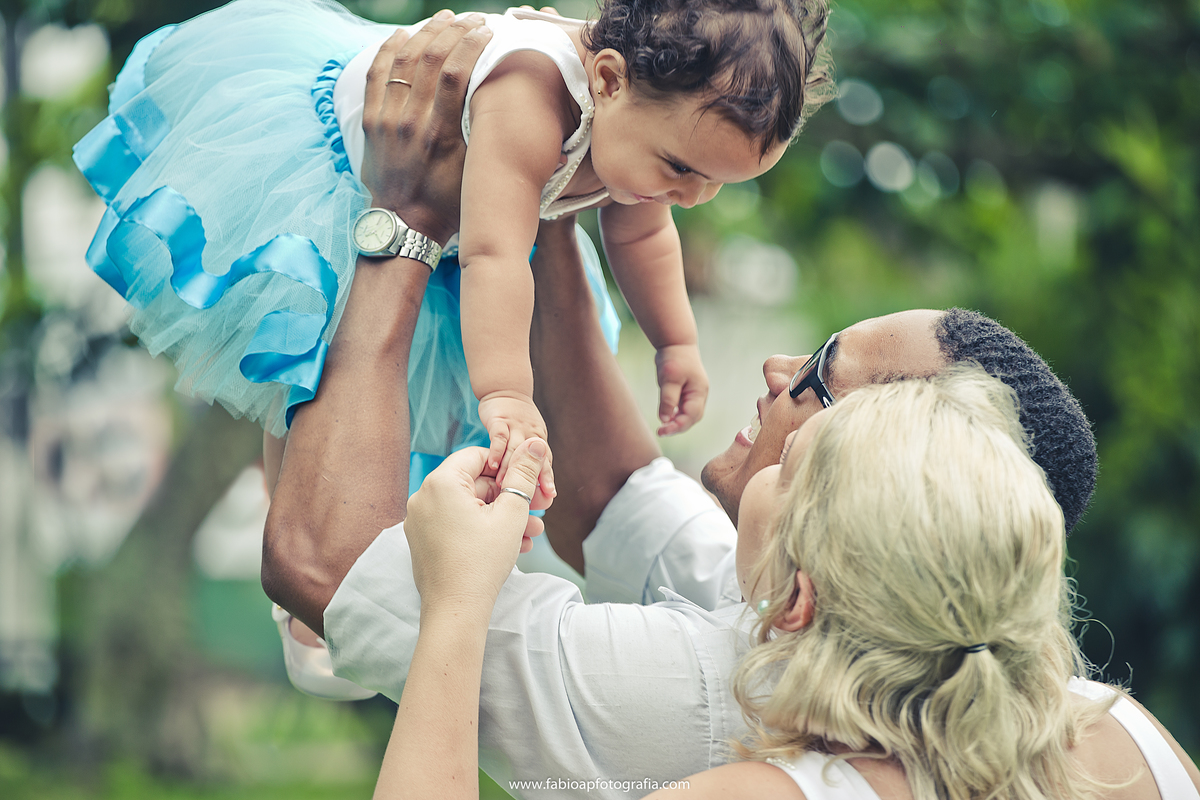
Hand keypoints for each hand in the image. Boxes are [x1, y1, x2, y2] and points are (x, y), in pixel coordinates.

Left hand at [360, 11, 492, 245]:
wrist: (404, 225)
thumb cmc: (448, 204)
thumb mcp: (478, 180)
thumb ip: (502, 154)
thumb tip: (563, 150)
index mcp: (441, 134)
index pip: (455, 73)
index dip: (472, 45)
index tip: (488, 31)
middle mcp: (412, 122)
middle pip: (430, 59)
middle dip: (453, 31)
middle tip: (471, 19)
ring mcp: (388, 120)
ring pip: (403, 60)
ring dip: (425, 33)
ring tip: (444, 18)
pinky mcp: (372, 121)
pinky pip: (377, 74)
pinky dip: (390, 49)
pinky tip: (405, 34)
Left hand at [404, 438, 550, 612]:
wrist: (456, 611)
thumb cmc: (482, 561)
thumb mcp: (511, 513)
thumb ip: (523, 474)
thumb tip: (533, 443)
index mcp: (441, 482)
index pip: (479, 456)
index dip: (508, 468)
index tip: (528, 485)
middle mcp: (424, 497)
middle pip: (474, 484)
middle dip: (509, 498)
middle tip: (537, 512)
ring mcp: (420, 521)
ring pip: (468, 508)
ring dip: (500, 517)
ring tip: (530, 534)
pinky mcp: (424, 541)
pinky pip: (456, 525)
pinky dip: (481, 530)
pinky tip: (510, 545)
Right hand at [477, 392, 554, 494]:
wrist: (506, 388)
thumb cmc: (517, 417)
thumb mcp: (530, 433)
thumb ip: (530, 454)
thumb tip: (533, 482)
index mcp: (539, 439)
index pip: (545, 461)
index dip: (547, 478)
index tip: (550, 495)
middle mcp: (530, 433)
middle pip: (531, 458)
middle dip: (531, 478)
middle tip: (528, 498)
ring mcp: (515, 426)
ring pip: (514, 450)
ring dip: (510, 469)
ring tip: (505, 487)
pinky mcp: (499, 420)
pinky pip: (499, 437)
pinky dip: (496, 451)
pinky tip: (493, 465)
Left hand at [655, 343, 708, 435]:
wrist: (676, 342)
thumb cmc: (674, 358)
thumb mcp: (669, 378)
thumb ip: (668, 399)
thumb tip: (665, 419)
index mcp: (699, 392)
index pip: (691, 416)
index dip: (677, 426)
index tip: (662, 431)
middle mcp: (699, 395)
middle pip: (691, 418)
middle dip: (678, 427)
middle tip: (661, 432)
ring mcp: (693, 394)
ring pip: (687, 414)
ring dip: (676, 422)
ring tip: (662, 428)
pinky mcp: (686, 392)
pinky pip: (682, 408)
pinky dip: (675, 415)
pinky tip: (665, 417)